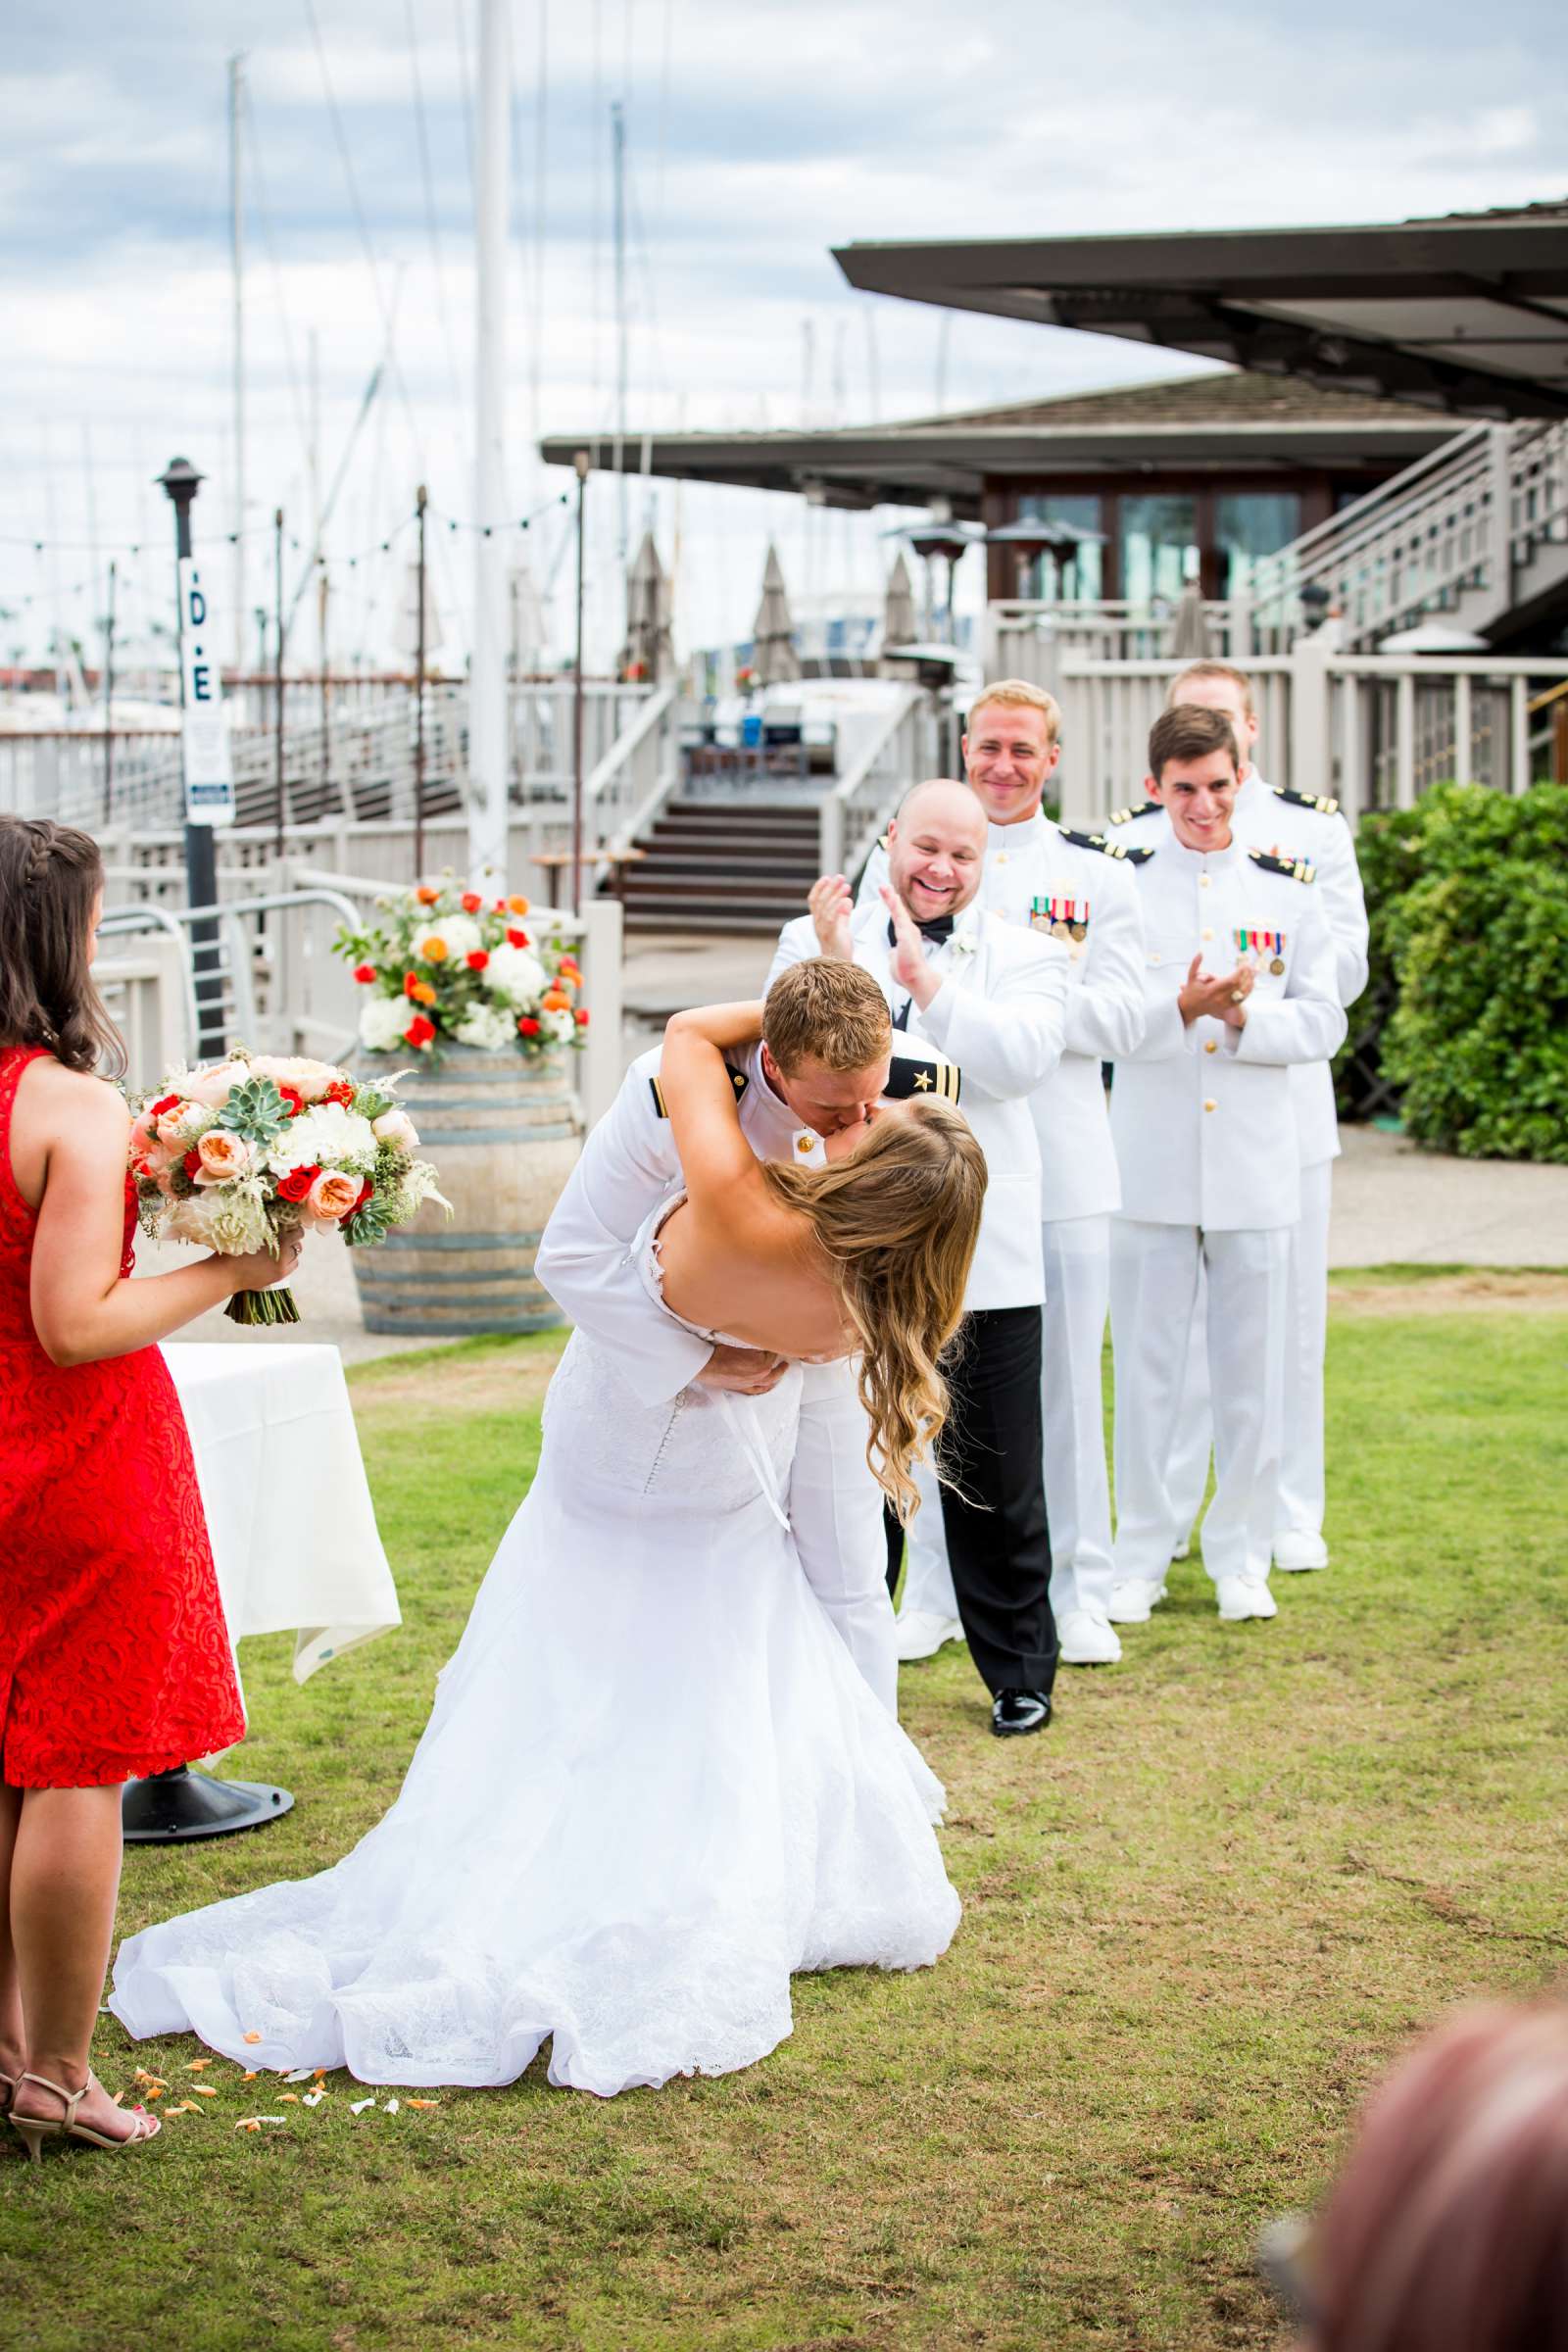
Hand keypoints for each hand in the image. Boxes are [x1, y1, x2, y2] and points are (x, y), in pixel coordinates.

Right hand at [224, 1228, 302, 1294]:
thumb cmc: (236, 1250)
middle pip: (298, 1241)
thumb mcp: (252, 1233)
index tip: (288, 1226)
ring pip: (296, 1254)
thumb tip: (279, 1222)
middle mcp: (284, 1251)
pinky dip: (290, 1260)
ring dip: (291, 1250)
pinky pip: (293, 1265)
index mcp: (278, 1238)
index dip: (293, 1227)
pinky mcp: (280, 1275)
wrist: (227, 1273)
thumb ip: (267, 1229)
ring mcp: (284, 1265)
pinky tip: (280, 1259)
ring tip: (281, 1248)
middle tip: (284, 1236)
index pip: (296, 1230)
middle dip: (292, 1238)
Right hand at [695, 1342, 789, 1394]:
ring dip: (777, 1375)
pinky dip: (765, 1388)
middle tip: (785, 1357)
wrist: (707, 1365)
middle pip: (773, 1368)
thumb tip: (762, 1342)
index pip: (771, 1354)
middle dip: (779, 1362)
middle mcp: (759, 1376)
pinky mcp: (743, 1388)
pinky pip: (757, 1390)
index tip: (774, 1343)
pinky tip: (769, 1386)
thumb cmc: (721, 1352)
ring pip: (769, 1381)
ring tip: (782, 1369)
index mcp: (761, 1364)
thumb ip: (754, 1344)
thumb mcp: (741, 1343)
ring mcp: (751, 1384)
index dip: (772, 1348)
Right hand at [808, 874, 854, 959]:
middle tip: (840, 877)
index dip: (819, 888)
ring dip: (836, 895)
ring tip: (847, 885)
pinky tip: (847, 900)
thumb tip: (847, 899)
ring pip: (826, 909)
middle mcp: (818, 925)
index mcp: (819, 922)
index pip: (814, 902)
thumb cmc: (840, 949)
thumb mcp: (842, 929)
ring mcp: (824, 931)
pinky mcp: (832, 938)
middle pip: (820, 902)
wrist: (839, 969)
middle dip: (830, 887)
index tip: (827, 877)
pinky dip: (839, 909)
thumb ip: (843, 914)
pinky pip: (832, 921)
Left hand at [879, 886, 937, 1007]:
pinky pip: (899, 919)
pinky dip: (895, 908)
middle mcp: (909, 931)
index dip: (891, 905)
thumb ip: (894, 954)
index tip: (885, 894)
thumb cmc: (906, 973)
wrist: (915, 980)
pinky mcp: (906, 937)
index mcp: (906, 935)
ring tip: (885, 888)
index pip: (897, 917)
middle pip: (898, 911)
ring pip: (899, 912)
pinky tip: (892, 899)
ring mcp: (909, 932)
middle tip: (883, 885)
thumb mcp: (896, 960)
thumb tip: (892, 953)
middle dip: (891, 897)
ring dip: (891, 899)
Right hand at [1178, 957, 1251, 1027]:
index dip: (1240, 973)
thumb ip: (1195, 964)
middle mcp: (1218, 998)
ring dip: (1249, 982)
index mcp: (1210, 990)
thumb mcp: (1191, 976)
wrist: (1190, 1008)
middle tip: (1251, 966)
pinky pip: (1241, 999)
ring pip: (1242, 993)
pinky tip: (1251, 982)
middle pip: (1238, 986)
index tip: (1244, 965)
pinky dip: (1248, 991)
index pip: (1230, 981)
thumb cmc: (1191, 990)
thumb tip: (1200, 952)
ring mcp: (1223, 1004)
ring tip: (1254, 972)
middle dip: (1247, 975)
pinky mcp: (1226, 1006)